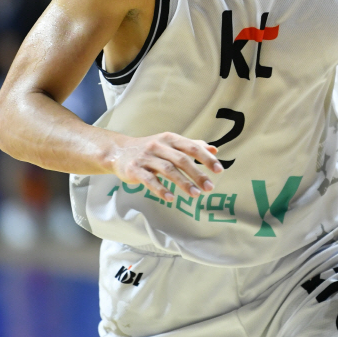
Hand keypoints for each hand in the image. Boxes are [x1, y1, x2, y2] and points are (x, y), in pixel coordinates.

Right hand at [107, 133, 223, 200]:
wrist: (118, 151)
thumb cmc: (150, 149)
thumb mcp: (170, 143)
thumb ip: (191, 145)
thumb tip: (214, 149)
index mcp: (170, 138)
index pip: (192, 147)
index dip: (206, 158)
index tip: (219, 170)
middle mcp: (158, 146)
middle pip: (182, 160)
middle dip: (198, 174)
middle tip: (210, 187)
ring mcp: (146, 157)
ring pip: (168, 170)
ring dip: (183, 183)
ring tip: (196, 194)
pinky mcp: (134, 169)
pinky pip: (149, 180)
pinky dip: (160, 189)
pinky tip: (170, 198)